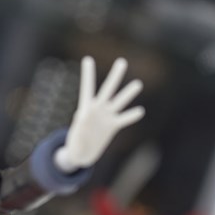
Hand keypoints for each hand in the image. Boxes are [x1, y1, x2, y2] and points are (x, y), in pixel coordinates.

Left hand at [55, 57, 144, 171]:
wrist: (81, 155)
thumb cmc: (74, 148)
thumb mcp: (75, 142)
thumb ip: (79, 130)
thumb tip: (82, 117)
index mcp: (85, 109)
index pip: (87, 88)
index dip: (88, 74)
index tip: (87, 59)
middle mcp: (97, 109)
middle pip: (107, 90)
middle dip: (115, 76)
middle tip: (121, 62)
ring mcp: (106, 117)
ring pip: (119, 101)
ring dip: (128, 93)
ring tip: (137, 84)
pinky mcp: (113, 126)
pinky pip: (124, 119)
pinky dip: (132, 115)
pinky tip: (140, 111)